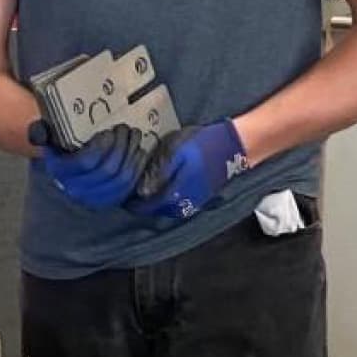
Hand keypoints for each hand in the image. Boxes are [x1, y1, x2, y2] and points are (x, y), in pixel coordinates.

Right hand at [29, 121, 147, 209]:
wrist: (64, 168)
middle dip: (121, 146)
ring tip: (133, 136)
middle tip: (124, 129)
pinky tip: (138, 152)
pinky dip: (137, 167)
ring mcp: (95, 197)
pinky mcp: (111, 200)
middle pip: (108, 169)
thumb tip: (40, 130)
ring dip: (131, 154)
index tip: (107, 132)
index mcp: (61, 171)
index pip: (86, 162)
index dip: (101, 146)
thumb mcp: (47, 139)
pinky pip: (129, 186)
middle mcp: (77, 188)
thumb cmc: (60, 148)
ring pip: (121, 178)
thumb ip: (42, 133)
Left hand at [128, 118, 249, 220]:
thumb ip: (158, 172)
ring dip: (155, 203)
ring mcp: (194, 202)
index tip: (122, 197)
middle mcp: (184, 204)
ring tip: (144, 191)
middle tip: (130, 193)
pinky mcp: (201, 196)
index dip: (133, 203)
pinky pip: (178, 204)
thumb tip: (141, 191)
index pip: (147, 207)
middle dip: (143, 205)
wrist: (234, 145)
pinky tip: (163, 188)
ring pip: (168, 209)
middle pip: (157, 211)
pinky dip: (167, 199)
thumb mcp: (176, 152)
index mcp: (175, 194)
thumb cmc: (203, 145)